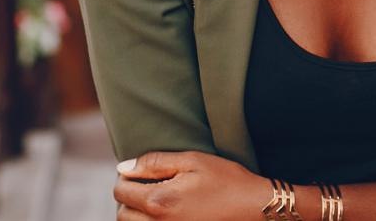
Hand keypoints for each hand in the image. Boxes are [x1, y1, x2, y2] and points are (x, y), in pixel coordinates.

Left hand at [113, 150, 271, 219]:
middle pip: (122, 214)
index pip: (121, 191)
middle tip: (144, 186)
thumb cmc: (227, 181)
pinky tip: (166, 212)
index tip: (138, 172)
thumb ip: (154, 162)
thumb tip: (123, 168)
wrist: (255, 208)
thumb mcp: (193, 161)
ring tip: (155, 200)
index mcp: (160, 201)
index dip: (125, 178)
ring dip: (136, 214)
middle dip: (128, 198)